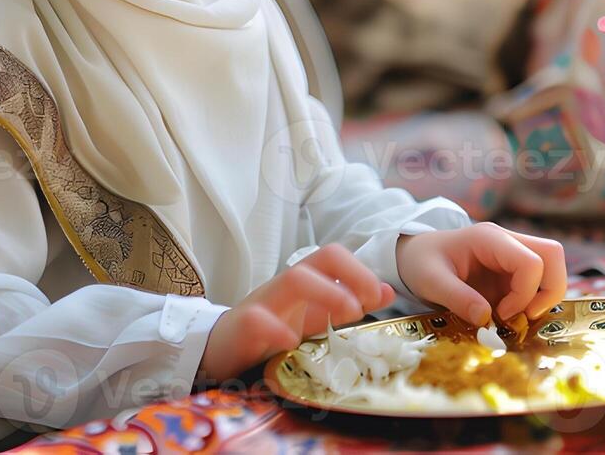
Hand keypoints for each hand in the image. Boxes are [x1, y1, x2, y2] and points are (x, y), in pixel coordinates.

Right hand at [197, 244, 394, 382]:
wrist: (218, 348)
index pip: (332, 256)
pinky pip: (258, 320)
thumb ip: (344, 304)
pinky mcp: (241, 329)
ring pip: (293, 280)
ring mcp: (262, 305)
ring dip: (326, 293)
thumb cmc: (268, 332)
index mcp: (302, 284)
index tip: (380, 297)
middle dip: (349, 276)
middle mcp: (284, 288)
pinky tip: (291, 343)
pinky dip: (277, 329)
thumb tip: (387, 290)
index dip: (360, 271)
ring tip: (346, 314)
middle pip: (316, 260)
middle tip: (364, 307)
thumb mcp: (310, 318)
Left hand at [396, 223, 567, 326]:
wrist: (413, 257)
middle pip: (552, 256)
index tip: (502, 314)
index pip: (530, 261)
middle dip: (549, 292)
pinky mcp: (512, 272)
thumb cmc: (420, 262)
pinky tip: (509, 316)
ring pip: (552, 270)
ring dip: (542, 299)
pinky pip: (539, 284)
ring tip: (514, 318)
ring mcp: (511, 256)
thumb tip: (485, 318)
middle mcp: (506, 242)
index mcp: (487, 238)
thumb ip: (456, 297)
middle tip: (524, 316)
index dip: (525, 292)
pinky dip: (534, 303)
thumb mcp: (429, 281)